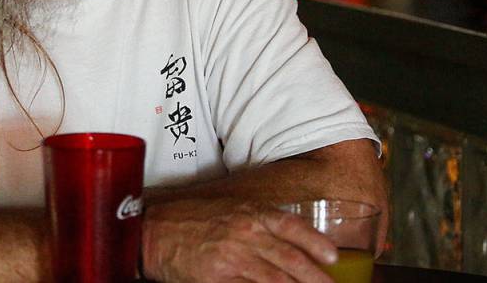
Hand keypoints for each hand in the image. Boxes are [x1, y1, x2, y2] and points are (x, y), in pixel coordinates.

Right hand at [141, 198, 337, 282]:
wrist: (153, 230)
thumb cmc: (189, 220)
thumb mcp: (228, 211)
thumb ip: (255, 224)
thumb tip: (282, 243)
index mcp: (250, 213)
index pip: (292, 227)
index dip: (316, 243)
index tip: (333, 257)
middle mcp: (246, 232)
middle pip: (291, 259)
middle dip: (316, 278)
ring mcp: (234, 257)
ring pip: (277, 280)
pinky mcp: (219, 278)